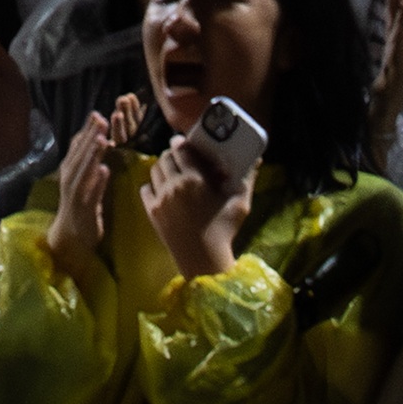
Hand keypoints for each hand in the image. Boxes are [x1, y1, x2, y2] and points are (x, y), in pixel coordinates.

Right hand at [46, 100, 128, 278]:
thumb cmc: (79, 202)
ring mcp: (75, 194)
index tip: (97, 114)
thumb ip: (88, 158)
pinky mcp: (84, 209)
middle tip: (101, 120)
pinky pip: (91, 194)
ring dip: (92, 155)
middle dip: (90, 137)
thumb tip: (98, 134)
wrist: (70, 235)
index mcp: (69, 169)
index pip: (77, 145)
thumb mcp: (81, 177)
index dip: (86, 130)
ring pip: (83, 171)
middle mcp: (69, 179)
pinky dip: (97, 182)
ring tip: (102, 140)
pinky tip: (104, 171)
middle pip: (80, 154)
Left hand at [138, 141, 255, 276]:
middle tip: (180, 157)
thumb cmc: (224, 230)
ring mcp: (160, 199)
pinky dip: (151, 185)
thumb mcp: (240, 204)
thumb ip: (247, 179)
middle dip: (172, 154)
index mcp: (194, 180)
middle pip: (165, 157)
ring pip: (154, 170)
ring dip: (162, 167)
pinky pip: (145, 189)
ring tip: (172, 172)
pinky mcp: (152, 212)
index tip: (184, 143)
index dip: (181, 143)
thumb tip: (258, 159)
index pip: (180, 149)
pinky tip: (162, 189)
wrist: (203, 260)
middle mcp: (174, 185)